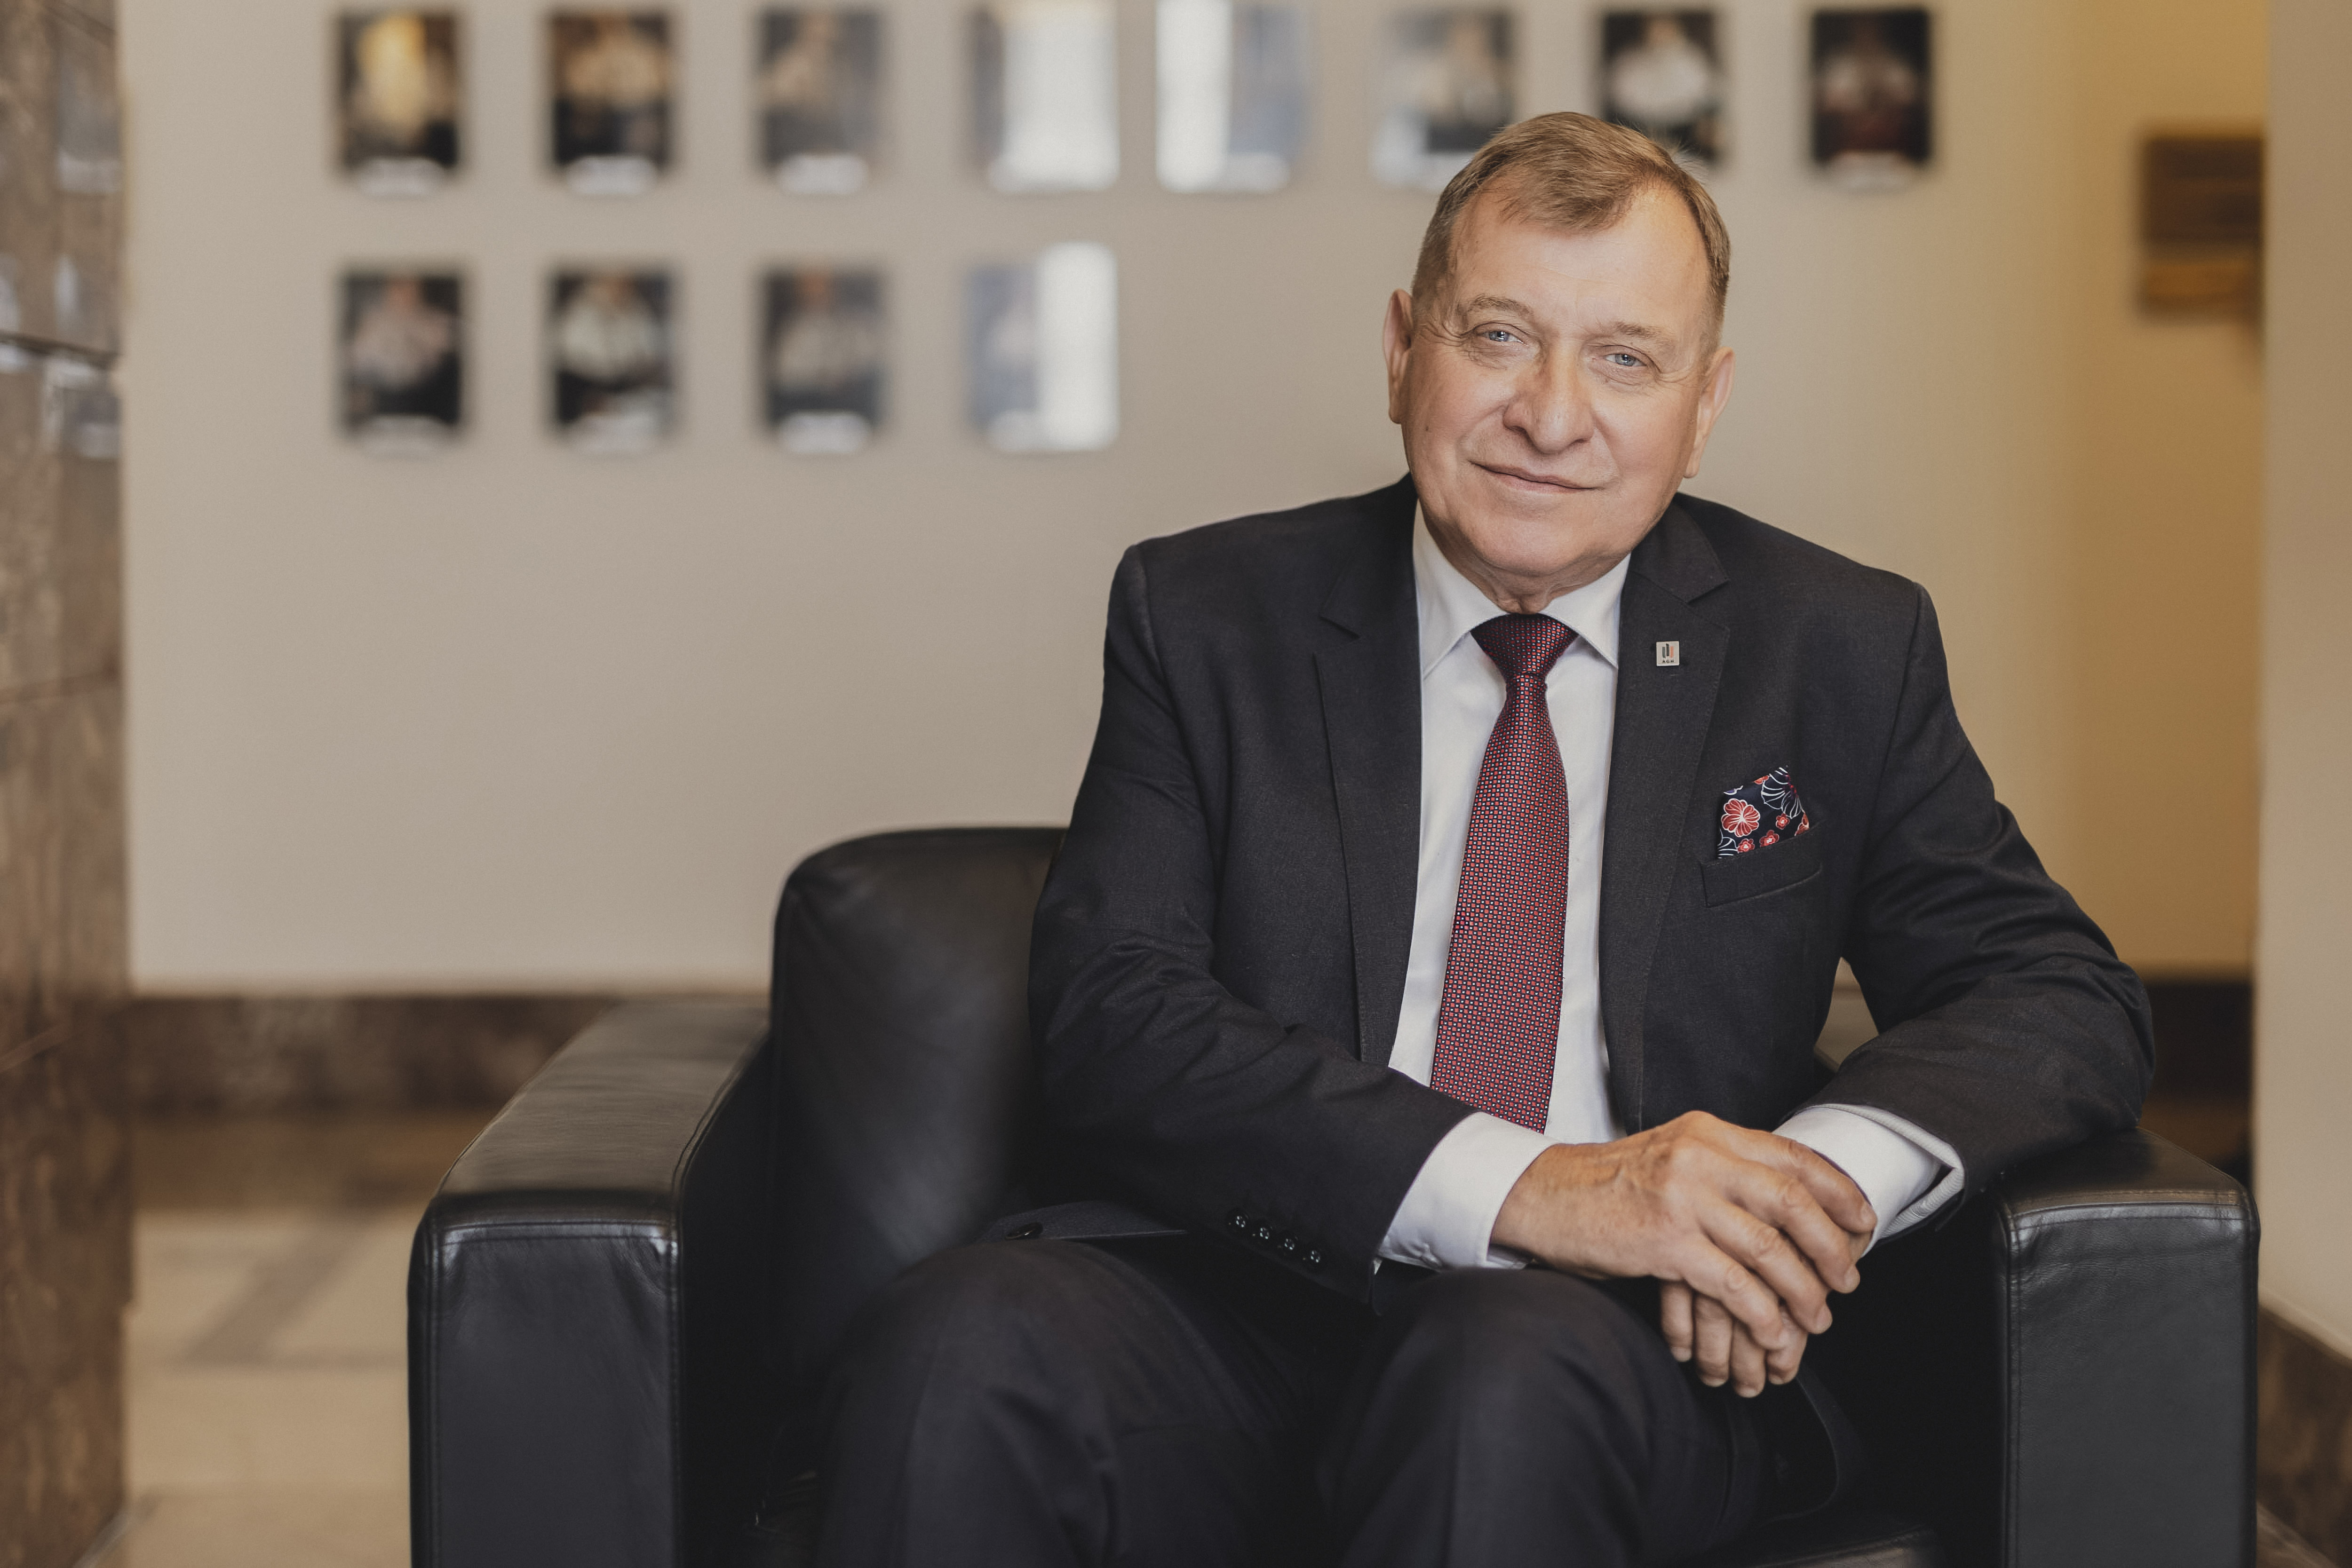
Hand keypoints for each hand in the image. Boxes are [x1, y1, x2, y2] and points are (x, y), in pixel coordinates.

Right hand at [1491, 1112, 1875, 1362]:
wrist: (1543, 1197)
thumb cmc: (1607, 1185)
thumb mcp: (1670, 1156)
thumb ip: (1722, 1166)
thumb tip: (1782, 1196)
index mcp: (1706, 1132)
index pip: (1792, 1156)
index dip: (1837, 1190)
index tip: (1862, 1221)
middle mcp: (1699, 1157)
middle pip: (1791, 1201)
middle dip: (1830, 1246)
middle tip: (1848, 1278)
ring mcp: (1681, 1198)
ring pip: (1768, 1248)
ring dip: (1803, 1291)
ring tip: (1818, 1317)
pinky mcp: (1664, 1241)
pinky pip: (1734, 1284)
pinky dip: (1762, 1313)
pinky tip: (1773, 1331)